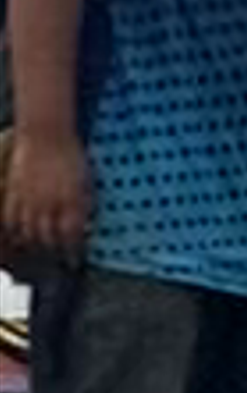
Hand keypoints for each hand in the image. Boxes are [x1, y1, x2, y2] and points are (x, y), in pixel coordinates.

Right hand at [1, 130, 92, 266]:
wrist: (46, 131)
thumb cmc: (71, 153)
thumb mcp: (87, 179)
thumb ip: (85, 202)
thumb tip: (85, 222)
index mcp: (71, 200)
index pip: (71, 236)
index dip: (73, 253)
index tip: (75, 261)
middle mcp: (49, 203)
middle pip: (48, 239)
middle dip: (54, 253)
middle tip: (57, 261)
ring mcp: (29, 199)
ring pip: (29, 232)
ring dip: (35, 246)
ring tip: (40, 252)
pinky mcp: (14, 191)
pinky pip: (12, 218)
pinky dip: (16, 231)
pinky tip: (19, 237)